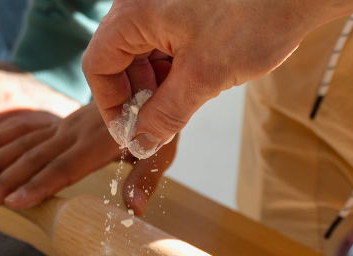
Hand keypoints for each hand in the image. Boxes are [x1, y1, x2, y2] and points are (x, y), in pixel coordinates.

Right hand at [0, 104, 178, 214]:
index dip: (38, 185)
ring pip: (22, 143)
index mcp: (98, 142)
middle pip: (34, 159)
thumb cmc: (154, 122)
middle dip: (3, 181)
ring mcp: (62, 126)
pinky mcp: (56, 123)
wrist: (147, 80)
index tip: (13, 202)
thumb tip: (134, 211)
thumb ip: (144, 179)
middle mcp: (74, 132)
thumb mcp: (160, 150)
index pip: (63, 168)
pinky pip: (22, 129)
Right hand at [82, 0, 352, 156]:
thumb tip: (140, 143)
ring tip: (185, 102)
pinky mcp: (185, 5)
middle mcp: (141, 3)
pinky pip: (165, 39)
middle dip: (136, 94)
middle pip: (117, 56)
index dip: (111, 105)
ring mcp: (164, 2)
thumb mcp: (204, 78)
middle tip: (159, 123)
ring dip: (157, 83)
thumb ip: (165, 115)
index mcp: (134, 13)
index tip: (132, 133)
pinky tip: (198, 81)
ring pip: (143, 51)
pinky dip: (174, 65)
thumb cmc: (255, 19)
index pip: (97, 65)